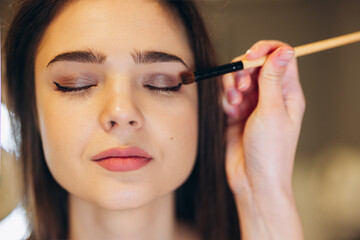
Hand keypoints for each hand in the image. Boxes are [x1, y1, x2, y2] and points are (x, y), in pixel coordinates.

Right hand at [223, 41, 304, 195]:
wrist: (252, 181)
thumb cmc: (270, 152)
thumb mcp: (272, 111)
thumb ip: (272, 79)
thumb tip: (283, 51)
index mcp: (288, 93)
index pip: (280, 57)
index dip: (265, 50)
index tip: (250, 56)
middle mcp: (271, 96)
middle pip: (255, 66)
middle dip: (243, 71)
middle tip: (241, 88)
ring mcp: (253, 106)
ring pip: (238, 80)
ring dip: (231, 87)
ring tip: (234, 104)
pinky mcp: (237, 114)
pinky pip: (227, 96)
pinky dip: (226, 101)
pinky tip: (230, 114)